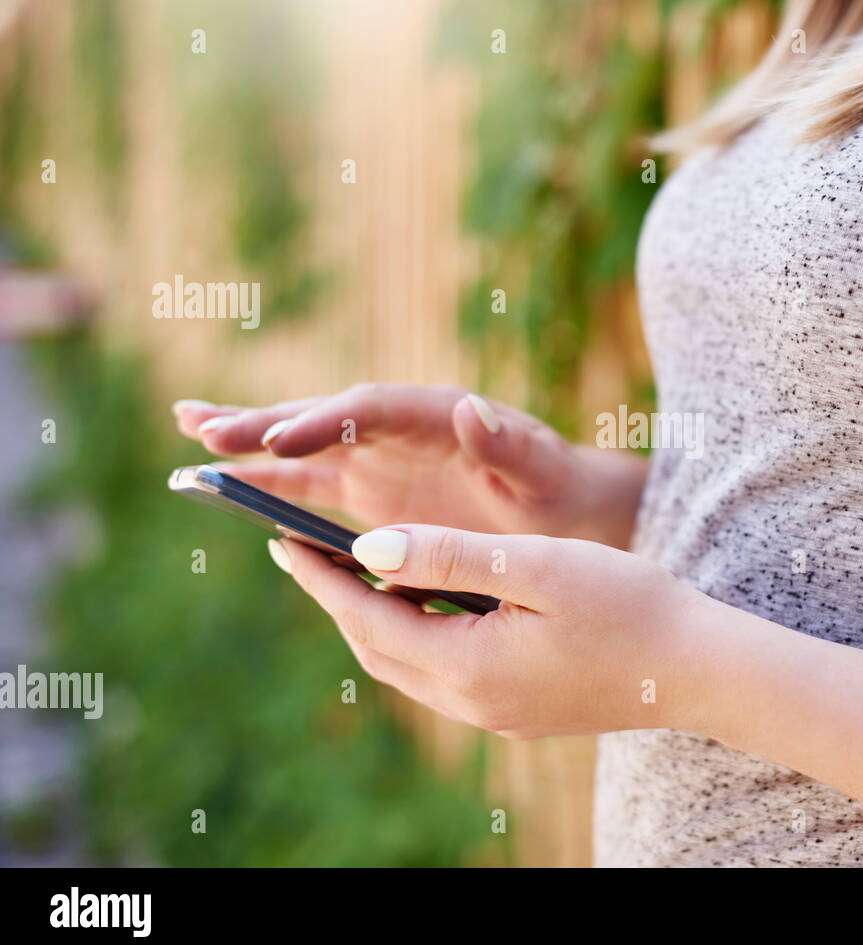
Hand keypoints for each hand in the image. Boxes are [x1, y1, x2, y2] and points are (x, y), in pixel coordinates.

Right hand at [172, 384, 645, 546]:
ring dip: (249, 443)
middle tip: (203, 428)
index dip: (320, 422)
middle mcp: (396, 429)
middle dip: (264, 423)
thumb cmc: (557, 486)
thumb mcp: (542, 468)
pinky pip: (309, 483)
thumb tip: (473, 409)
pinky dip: (267, 480)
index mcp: (434, 413)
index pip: (367, 410)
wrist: (563, 508)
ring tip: (190, 433)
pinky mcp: (369, 491)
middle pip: (321, 419)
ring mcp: (378, 459)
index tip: (274, 437)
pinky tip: (223, 480)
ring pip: (302, 447)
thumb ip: (510, 443)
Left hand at [271, 525, 714, 737]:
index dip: (320, 577)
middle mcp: (471, 702)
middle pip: (377, 648)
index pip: (367, 616)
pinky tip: (427, 605)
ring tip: (356, 570)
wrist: (698, 671)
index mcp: (469, 665)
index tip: (280, 539)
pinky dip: (418, 635)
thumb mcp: (537, 565)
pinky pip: (443, 674)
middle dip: (337, 599)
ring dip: (376, 619)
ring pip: (408, 664)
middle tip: (304, 551)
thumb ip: (449, 556)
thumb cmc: (629, 605)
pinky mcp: (518, 712)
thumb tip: (368, 547)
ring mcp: (495, 714)